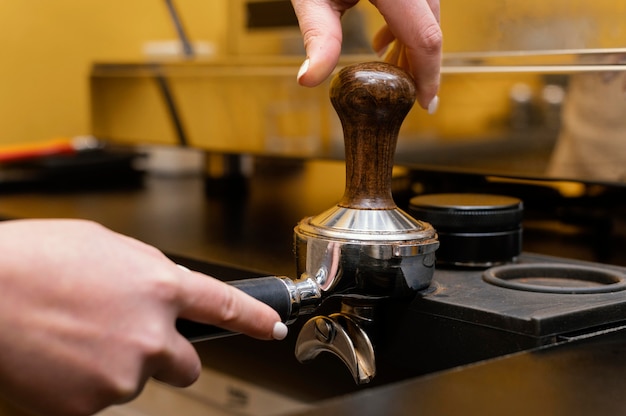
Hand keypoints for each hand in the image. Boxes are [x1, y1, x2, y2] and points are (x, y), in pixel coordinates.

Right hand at [0, 219, 283, 415]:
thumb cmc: (34, 259)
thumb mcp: (106, 247)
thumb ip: (146, 273)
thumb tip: (160, 288)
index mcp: (159, 285)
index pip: (226, 306)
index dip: (256, 319)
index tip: (272, 327)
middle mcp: (150, 334)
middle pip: (187, 365)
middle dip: (167, 356)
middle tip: (130, 339)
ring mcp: (122, 373)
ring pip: (137, 379)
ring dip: (116, 364)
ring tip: (74, 335)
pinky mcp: (90, 404)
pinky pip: (99, 397)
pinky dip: (84, 383)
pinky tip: (59, 356)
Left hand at [291, 0, 441, 111]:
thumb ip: (317, 36)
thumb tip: (309, 80)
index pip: (425, 37)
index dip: (429, 75)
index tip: (426, 104)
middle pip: (430, 26)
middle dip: (419, 64)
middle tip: (403, 94)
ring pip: (426, 13)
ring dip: (411, 45)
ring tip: (387, 69)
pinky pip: (418, 0)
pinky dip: (405, 24)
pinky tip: (383, 41)